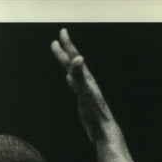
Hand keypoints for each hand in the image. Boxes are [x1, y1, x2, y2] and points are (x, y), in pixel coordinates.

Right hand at [51, 28, 120, 143]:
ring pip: (74, 72)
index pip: (75, 57)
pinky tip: (68, 79)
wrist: (103, 129)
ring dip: (67, 63)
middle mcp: (86, 81)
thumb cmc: (95, 113)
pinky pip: (75, 85)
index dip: (67, 45)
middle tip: (57, 38)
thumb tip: (78, 58)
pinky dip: (71, 79)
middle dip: (66, 50)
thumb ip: (80, 75)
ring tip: (63, 56)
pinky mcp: (84, 99)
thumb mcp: (86, 92)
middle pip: (74, 62)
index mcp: (86, 78)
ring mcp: (85, 90)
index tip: (61, 32)